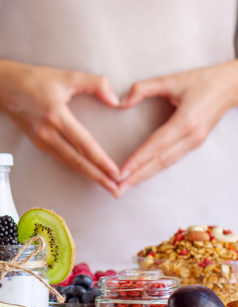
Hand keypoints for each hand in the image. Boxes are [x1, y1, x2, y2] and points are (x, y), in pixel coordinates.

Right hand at [0, 61, 120, 195]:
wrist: (4, 87)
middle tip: (116, 189)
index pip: (84, 144)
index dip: (101, 161)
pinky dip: (76, 168)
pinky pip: (60, 159)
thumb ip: (95, 84)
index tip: (116, 172)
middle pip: (77, 161)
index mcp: (56, 116)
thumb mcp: (68, 76)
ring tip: (105, 185)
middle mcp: (47, 133)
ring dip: (88, 175)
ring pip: (69, 163)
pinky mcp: (38, 143)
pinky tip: (87, 173)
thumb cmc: (36, 79)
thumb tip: (116, 101)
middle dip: (98, 176)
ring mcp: (41, 140)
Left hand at [118, 61, 237, 195]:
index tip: (121, 172)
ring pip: (164, 165)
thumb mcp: (171, 79)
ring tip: (125, 188)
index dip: (137, 160)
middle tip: (117, 189)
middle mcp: (191, 137)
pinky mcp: (194, 144)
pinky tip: (141, 177)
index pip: (156, 146)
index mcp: (186, 121)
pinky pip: (170, 161)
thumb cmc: (203, 81)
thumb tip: (121, 102)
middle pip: (159, 162)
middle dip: (136, 177)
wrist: (232, 85)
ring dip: (143, 177)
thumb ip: (143, 88)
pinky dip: (154, 171)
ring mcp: (194, 143)